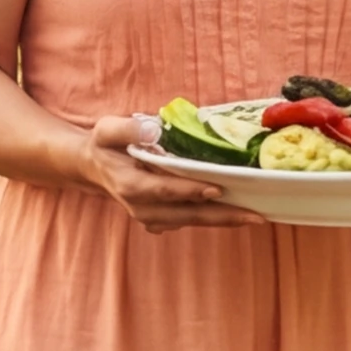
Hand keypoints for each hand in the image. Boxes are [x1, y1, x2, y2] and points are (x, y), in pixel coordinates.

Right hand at [73, 114, 254, 232]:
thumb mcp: (108, 130)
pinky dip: (214, 218)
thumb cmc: (106, 145)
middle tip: (255, 216)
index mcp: (130, 185)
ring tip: (255, 216)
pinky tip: (237, 212)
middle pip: (187, 214)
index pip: (164, 190)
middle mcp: (142, 208)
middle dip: (222, 215)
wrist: (95, 167)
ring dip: (223, 220)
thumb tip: (154, 130)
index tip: (217, 189)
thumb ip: (128, 129)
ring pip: (193, 221)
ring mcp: (152, 218)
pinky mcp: (161, 221)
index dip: (191, 191)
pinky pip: (191, 220)